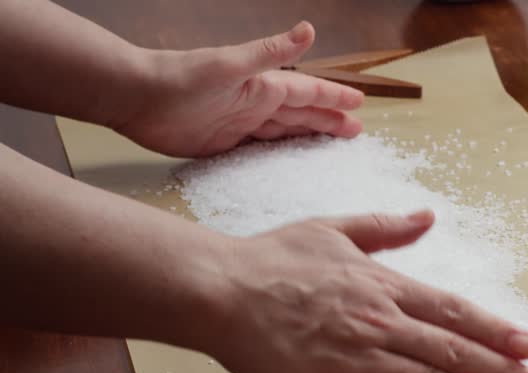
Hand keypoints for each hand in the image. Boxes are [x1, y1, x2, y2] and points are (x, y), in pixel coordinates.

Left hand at [116, 21, 363, 156]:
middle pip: (303, 114)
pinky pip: (262, 150)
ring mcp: (242, 124)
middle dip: (330, 120)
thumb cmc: (183, 79)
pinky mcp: (225, 144)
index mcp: (264, 86)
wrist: (138, 98)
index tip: (360, 102)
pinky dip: (280, 153)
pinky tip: (290, 158)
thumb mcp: (232, 64)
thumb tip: (309, 29)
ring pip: (286, 132)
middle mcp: (257, 104)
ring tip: (332, 143)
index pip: (309, 91)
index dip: (334, 97)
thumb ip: (271, 51)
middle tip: (357, 130)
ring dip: (310, 136)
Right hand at [207, 210, 527, 372]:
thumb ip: (386, 228)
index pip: (454, 311)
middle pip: (455, 353)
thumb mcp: (334, 229)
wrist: (221, 292)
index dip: (496, 331)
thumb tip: (427, 216)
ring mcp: (359, 360)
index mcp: (383, 285)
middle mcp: (381, 323)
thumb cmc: (274, 260)